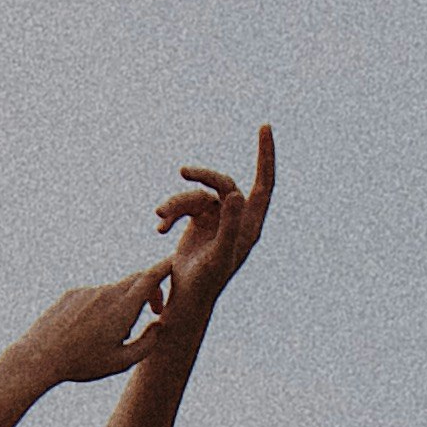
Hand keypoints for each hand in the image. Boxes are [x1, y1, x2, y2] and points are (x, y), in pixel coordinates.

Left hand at [5, 266, 175, 392]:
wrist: (39, 356)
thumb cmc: (82, 363)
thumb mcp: (121, 362)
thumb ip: (148, 343)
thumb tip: (158, 325)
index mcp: (123, 307)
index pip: (151, 277)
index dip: (166, 267)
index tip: (175, 263)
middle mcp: (107, 293)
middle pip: (137, 279)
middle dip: (151, 289)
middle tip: (154, 309)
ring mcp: (88, 291)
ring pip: (114, 291)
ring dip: (122, 305)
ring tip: (107, 335)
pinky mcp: (72, 294)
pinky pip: (94, 296)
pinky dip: (100, 307)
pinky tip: (86, 332)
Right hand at [153, 124, 275, 322]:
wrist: (186, 299)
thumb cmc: (206, 283)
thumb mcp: (219, 255)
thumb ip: (231, 225)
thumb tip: (238, 193)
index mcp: (250, 225)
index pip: (264, 184)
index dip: (266, 156)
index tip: (265, 127)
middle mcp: (237, 219)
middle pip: (223, 184)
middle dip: (203, 177)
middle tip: (184, 172)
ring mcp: (217, 219)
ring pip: (197, 196)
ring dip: (177, 204)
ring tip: (159, 218)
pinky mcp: (199, 222)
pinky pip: (184, 206)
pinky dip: (171, 215)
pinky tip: (160, 229)